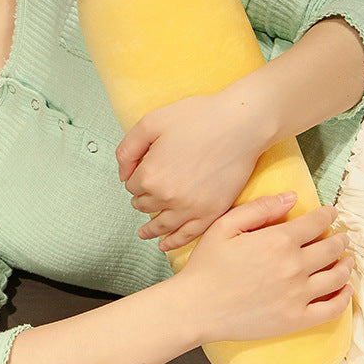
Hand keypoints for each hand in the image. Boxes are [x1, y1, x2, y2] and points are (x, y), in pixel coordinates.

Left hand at [117, 93, 267, 250]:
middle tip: (147, 191)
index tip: (145, 171)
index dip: (136, 177)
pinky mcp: (212, 212)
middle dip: (143, 198)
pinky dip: (174, 242)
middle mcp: (168, 196)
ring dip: (150, 228)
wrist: (241, 123)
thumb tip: (122, 174)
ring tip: (144, 233)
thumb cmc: (199, 118)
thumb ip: (127, 150)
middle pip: (144, 205)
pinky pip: (187, 235)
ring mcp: (191, 208)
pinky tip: (166, 245)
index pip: (132, 186)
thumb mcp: (150, 123)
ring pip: (161, 224)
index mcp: (150, 175)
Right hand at [177, 193, 353, 344]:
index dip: (326, 215)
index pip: (315, 223)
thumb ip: (258, 209)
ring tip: (347, 260)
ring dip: (346, 265)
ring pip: (336, 276)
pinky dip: (344, 297)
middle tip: (341, 237)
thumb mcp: (223, 227)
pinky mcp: (297, 318)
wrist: (197, 307)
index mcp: (278, 241)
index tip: (330, 213)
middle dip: (339, 239)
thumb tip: (290, 197)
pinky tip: (344, 290)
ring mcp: (298, 294)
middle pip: (331, 249)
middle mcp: (294, 266)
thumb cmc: (206, 266)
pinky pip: (332, 308)